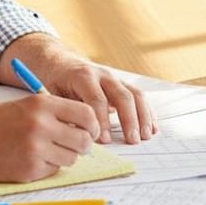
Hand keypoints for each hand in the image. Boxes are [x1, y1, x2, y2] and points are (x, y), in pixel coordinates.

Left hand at [0, 34, 157, 144]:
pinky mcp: (122, 84)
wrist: (61, 64)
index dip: (102, 121)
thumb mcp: (54, 95)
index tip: (104, 140)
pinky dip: (147, 112)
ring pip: (135, 95)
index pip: (97, 100)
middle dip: (128, 120)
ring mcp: (115, 79)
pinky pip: (139, 97)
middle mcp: (103, 75)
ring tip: (145, 136)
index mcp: (83, 76)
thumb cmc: (55, 82)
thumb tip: (77, 137)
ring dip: (142, 117)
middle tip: (131, 140)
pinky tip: (151, 127)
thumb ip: (66, 113)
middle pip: (122, 96)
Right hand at [0, 94, 98, 182]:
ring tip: (45, 150)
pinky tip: (28, 159)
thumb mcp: (24, 105)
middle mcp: (42, 125)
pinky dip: (46, 167)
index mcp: (42, 104)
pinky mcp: (29, 170)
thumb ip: (54, 112)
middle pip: (84, 140)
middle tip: (75, 145)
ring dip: (64, 156)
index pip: (86, 114)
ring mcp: (36, 150)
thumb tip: (85, 126)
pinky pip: (53, 171)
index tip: (89, 130)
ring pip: (71, 158)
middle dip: (82, 145)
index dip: (91, 124)